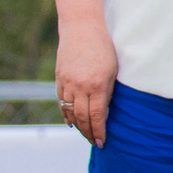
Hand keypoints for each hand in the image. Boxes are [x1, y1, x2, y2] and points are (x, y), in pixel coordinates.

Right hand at [54, 21, 118, 147]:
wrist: (81, 29)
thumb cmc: (103, 49)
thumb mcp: (112, 71)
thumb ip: (107, 92)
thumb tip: (103, 112)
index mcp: (96, 85)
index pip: (96, 116)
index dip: (98, 131)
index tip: (102, 142)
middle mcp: (79, 86)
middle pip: (81, 117)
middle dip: (88, 133)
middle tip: (94, 142)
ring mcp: (66, 82)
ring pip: (69, 111)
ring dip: (76, 125)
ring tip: (84, 134)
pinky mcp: (59, 78)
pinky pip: (61, 101)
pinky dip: (66, 113)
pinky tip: (71, 121)